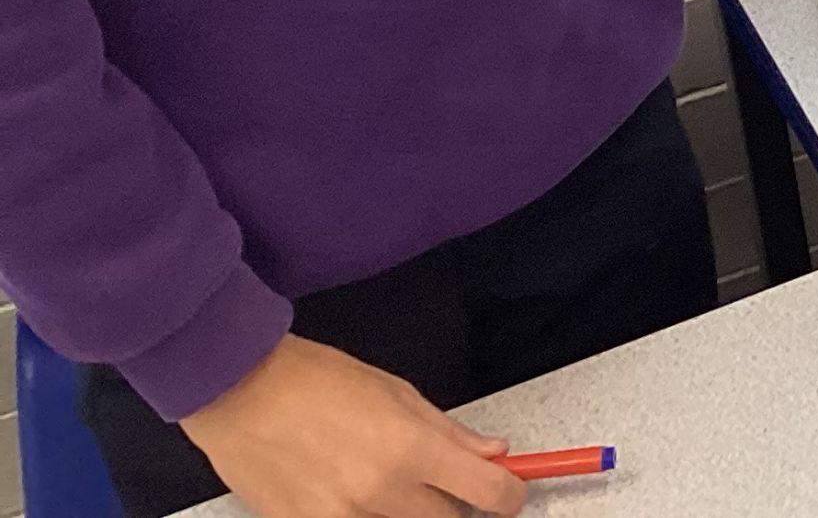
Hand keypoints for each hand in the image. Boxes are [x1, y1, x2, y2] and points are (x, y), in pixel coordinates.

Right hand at [181, 334, 523, 517]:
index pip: (488, 494)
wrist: (240, 392)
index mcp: (412, 450)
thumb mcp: (397, 392)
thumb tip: (494, 452)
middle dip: (453, 505)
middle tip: (438, 481)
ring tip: (386, 482)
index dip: (509, 496)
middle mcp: (381, 493)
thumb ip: (449, 431)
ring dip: (407, 513)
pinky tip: (348, 493)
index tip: (508, 492)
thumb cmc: (318, 381)